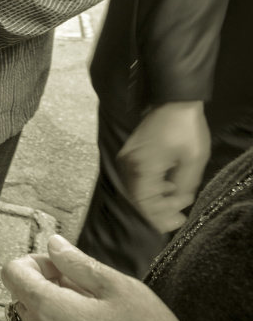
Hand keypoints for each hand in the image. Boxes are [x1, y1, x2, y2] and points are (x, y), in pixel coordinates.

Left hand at [1, 234, 213, 320]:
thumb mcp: (119, 287)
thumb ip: (78, 263)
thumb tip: (53, 244)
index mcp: (48, 309)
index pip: (11, 272)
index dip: (34, 262)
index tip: (62, 267)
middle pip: (22, 297)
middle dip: (47, 285)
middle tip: (87, 289)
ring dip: (56, 311)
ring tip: (97, 314)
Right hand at [118, 101, 209, 232]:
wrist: (172, 100)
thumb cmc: (184, 129)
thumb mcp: (193, 159)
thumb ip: (184, 186)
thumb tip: (178, 202)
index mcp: (143, 168)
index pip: (144, 203)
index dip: (159, 217)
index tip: (177, 220)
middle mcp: (129, 165)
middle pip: (137, 199)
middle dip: (158, 210)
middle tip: (179, 214)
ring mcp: (127, 159)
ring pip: (136, 190)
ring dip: (155, 199)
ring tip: (177, 199)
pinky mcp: (130, 154)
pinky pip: (136, 179)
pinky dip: (151, 187)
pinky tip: (167, 185)